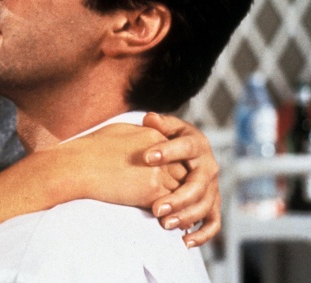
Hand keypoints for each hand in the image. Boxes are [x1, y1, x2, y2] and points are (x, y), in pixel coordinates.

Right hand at [62, 123, 186, 207]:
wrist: (79, 165)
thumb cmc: (91, 148)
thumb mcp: (120, 131)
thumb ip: (140, 136)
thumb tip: (147, 146)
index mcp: (154, 135)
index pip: (177, 152)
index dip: (177, 166)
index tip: (175, 178)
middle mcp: (161, 153)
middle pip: (185, 170)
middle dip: (185, 185)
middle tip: (185, 198)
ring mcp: (158, 172)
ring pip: (184, 189)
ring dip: (183, 202)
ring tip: (181, 214)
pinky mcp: (152, 191)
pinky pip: (172, 204)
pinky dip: (174, 213)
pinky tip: (170, 220)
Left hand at [142, 112, 220, 247]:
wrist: (187, 150)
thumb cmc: (171, 137)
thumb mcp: (167, 126)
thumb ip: (159, 123)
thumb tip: (150, 119)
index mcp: (197, 144)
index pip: (185, 147)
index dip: (168, 151)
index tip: (146, 157)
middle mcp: (208, 167)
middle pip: (197, 185)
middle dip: (178, 198)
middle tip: (155, 208)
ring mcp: (212, 187)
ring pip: (204, 206)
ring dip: (186, 217)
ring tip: (164, 223)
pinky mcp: (213, 204)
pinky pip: (213, 223)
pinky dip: (203, 234)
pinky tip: (185, 241)